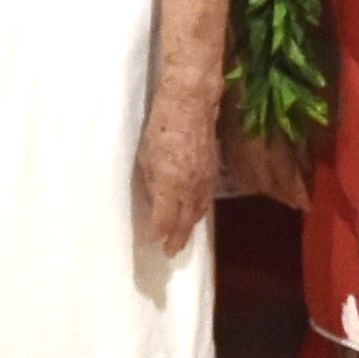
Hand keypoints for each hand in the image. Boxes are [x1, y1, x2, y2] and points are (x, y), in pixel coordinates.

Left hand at [133, 99, 219, 256]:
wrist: (191, 105)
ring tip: (182, 240)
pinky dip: (199, 212)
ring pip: (198, 212)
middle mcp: (189, 188)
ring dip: (190, 228)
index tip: (154, 242)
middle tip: (171, 252)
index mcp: (169, 185)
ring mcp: (203, 181)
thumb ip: (151, 182)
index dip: (159, 233)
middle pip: (185, 222)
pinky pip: (206, 199)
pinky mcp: (213, 172)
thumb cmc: (161, 128)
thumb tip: (154, 201)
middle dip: (178, 239)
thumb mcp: (146, 156)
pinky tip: (196, 214)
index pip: (165, 220)